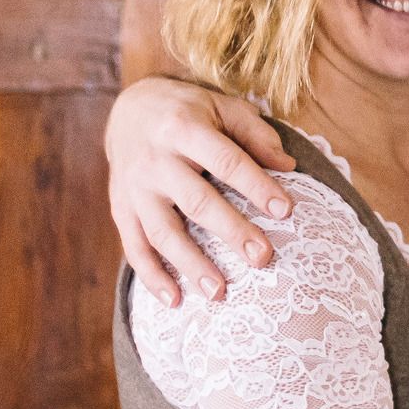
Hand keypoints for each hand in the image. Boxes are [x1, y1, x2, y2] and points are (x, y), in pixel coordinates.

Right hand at [105, 76, 298, 305]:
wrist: (129, 110)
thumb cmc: (189, 111)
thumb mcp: (221, 107)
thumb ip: (254, 134)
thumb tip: (288, 165)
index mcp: (184, 128)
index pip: (226, 160)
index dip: (256, 185)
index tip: (286, 210)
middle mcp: (155, 160)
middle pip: (196, 201)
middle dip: (231, 231)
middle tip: (262, 258)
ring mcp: (134, 188)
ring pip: (163, 232)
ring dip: (191, 265)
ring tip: (220, 293)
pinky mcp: (120, 209)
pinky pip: (134, 247)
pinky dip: (152, 276)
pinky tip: (175, 301)